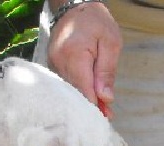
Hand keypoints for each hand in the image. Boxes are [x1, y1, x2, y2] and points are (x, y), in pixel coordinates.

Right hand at [48, 2, 121, 117]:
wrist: (75, 5)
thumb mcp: (110, 42)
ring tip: (103, 107)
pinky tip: (91, 95)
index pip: (84, 91)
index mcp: (75, 55)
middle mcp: (59, 61)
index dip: (96, 107)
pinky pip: (66, 84)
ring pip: (71, 91)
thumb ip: (107, 71)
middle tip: (109, 115)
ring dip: (86, 100)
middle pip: (76, 94)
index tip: (108, 116)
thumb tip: (105, 98)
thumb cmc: (96, 22)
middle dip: (93, 106)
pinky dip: (79, 91)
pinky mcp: (52, 65)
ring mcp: (53, 63)